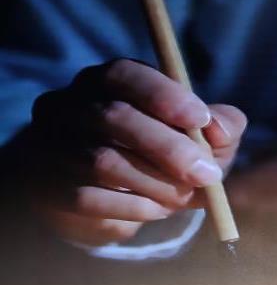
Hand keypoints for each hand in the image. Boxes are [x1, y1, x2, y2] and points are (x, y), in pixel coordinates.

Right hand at [27, 59, 245, 245]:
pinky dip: (134, 208)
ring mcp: (51, 146)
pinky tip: (156, 210)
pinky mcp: (47, 188)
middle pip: (113, 117)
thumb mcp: (198, 138)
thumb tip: (221, 128)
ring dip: (156, 184)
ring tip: (183, 197)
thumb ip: (220, 126)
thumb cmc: (162, 156)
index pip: (124, 74)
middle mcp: (68, 106)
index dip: (164, 95)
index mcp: (105, 82)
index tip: (200, 120)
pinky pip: (90, 198)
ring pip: (103, 161)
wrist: (105, 200)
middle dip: (169, 148)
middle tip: (206, 174)